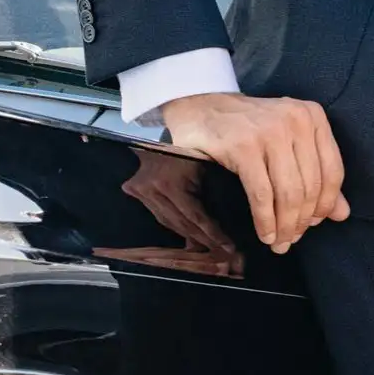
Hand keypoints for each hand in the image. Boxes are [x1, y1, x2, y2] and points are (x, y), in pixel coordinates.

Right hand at [112, 149, 244, 278]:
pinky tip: (190, 235)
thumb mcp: (206, 163)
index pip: (196, 216)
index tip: (229, 246)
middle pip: (182, 224)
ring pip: (169, 223)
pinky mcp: (135, 190)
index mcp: (172, 182)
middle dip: (203, 240)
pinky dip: (176, 225)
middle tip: (223, 252)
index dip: (213, 234)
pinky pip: (159, 215)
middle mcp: (153, 188)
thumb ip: (216, 188)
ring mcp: (142, 190)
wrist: (170, 122)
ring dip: (189, 236)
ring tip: (209, 246)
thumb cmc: (193, 141)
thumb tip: (238, 216)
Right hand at [159, 92, 349, 253]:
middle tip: (292, 240)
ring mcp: (269, 131)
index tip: (315, 224)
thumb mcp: (288, 143)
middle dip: (302, 221)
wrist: (199, 111)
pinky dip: (265, 220)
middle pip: (310, 185)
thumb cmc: (247, 129)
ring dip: (285, 225)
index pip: (332, 170)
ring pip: (288, 192)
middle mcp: (295, 119)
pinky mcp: (243, 146)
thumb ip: (317, 175)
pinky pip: (262, 194)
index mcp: (312, 116)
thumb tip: (342, 214)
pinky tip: (265, 234)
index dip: (325, 204)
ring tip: (279, 242)